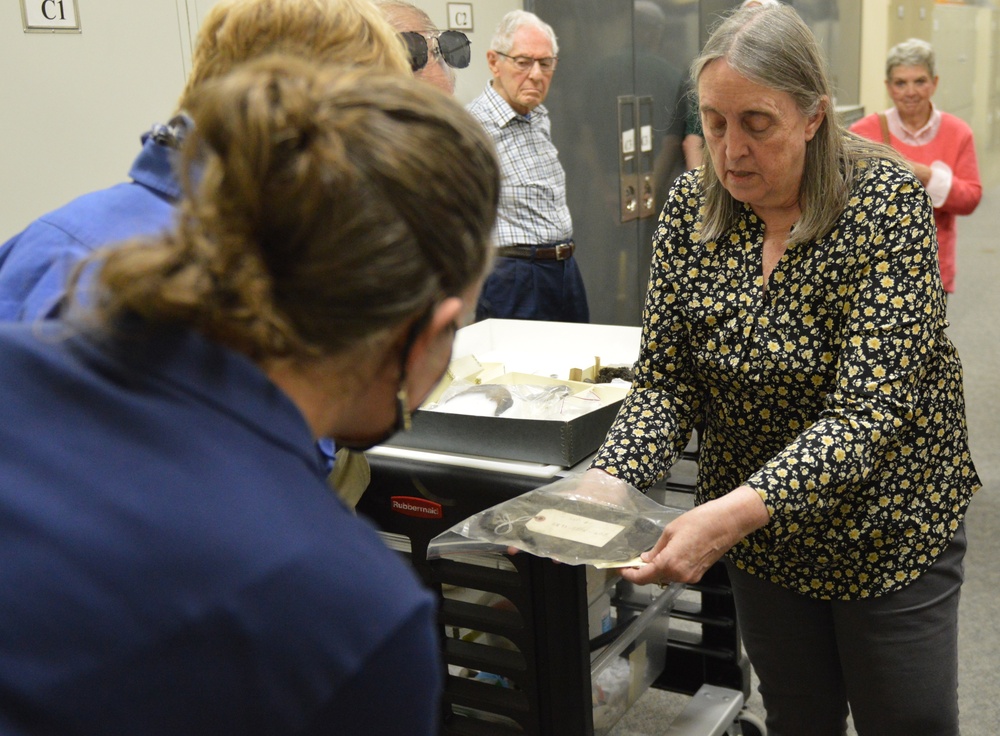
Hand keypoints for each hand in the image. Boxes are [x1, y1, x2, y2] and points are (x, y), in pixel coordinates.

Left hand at [619, 485, 768, 585]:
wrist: (728, 522)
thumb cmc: (700, 521)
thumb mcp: (670, 531)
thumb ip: (656, 549)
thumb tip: (646, 559)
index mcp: (669, 563)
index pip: (642, 577)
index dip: (628, 574)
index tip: (620, 569)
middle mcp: (679, 575)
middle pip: (653, 578)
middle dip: (642, 570)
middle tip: (632, 559)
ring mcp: (690, 576)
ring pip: (666, 577)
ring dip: (656, 568)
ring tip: (649, 554)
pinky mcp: (698, 574)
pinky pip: (677, 574)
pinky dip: (668, 567)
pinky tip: (666, 555)